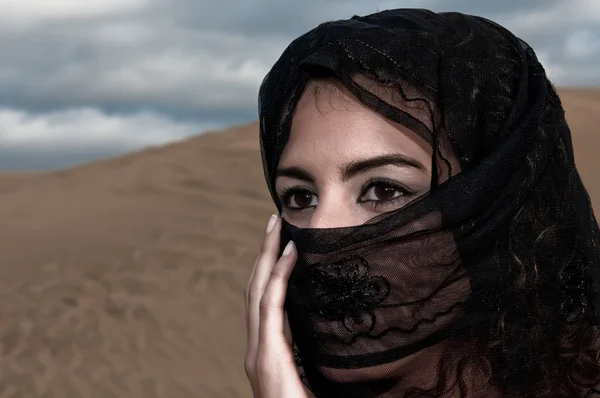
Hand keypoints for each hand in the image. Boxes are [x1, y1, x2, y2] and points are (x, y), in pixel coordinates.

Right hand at [245, 214, 313, 397]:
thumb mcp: (317, 375)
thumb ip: (320, 351)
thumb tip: (340, 328)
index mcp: (269, 351)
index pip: (266, 300)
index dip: (271, 268)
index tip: (283, 240)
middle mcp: (258, 348)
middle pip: (257, 288)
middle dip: (266, 253)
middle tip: (275, 221)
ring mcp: (259, 352)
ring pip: (259, 291)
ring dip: (268, 256)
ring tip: (277, 227)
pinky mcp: (266, 357)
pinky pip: (271, 307)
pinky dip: (277, 277)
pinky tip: (289, 254)